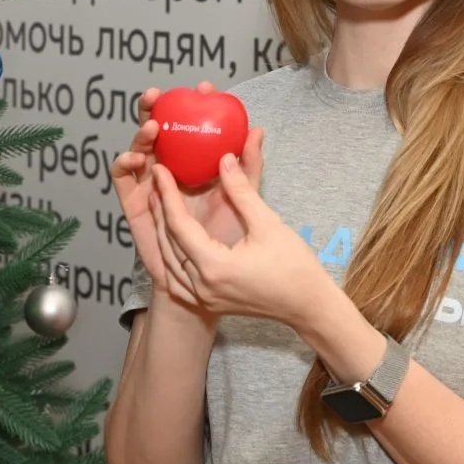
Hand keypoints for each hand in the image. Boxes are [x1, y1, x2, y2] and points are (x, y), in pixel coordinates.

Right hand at [110, 82, 255, 295]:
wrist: (209, 275)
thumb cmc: (227, 236)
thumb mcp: (244, 197)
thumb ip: (249, 167)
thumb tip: (256, 129)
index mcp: (194, 161)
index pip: (190, 125)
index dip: (194, 103)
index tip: (204, 89)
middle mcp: (170, 166)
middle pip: (158, 130)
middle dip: (155, 108)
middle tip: (159, 94)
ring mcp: (149, 182)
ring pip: (139, 149)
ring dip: (140, 134)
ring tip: (151, 127)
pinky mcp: (134, 201)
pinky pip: (123, 178)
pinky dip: (124, 163)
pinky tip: (135, 157)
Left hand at [149, 139, 323, 326]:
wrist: (308, 304)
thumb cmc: (294, 265)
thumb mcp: (268, 223)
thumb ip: (241, 191)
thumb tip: (225, 159)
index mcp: (214, 266)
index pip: (179, 225)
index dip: (167, 195)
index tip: (160, 170)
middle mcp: (202, 286)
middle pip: (168, 243)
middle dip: (159, 210)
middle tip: (155, 181)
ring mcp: (204, 297)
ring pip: (169, 262)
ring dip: (161, 232)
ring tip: (159, 203)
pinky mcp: (209, 302)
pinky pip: (178, 278)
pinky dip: (171, 256)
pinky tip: (170, 240)